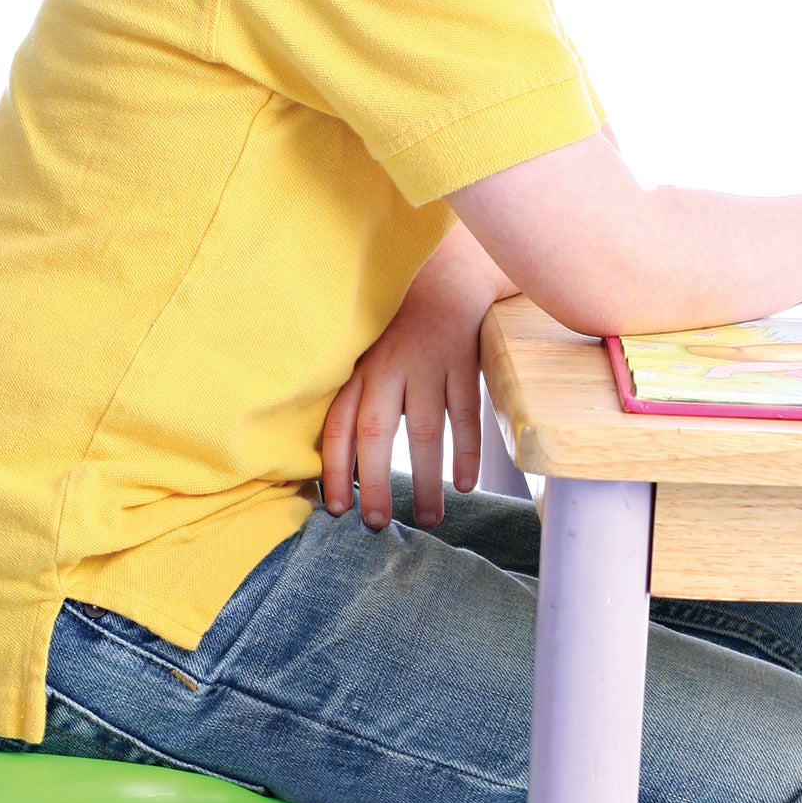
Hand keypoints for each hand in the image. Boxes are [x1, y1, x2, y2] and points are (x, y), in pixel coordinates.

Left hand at [321, 221, 512, 530]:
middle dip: (375, 484)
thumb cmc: (400, 331)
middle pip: (376, 434)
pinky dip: (466, 452)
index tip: (337, 508)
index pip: (339, 426)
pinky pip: (465, 414)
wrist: (446, 277)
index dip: (335, 469)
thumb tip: (346, 470)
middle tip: (377, 525)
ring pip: (425, 432)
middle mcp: (389, 369)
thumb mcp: (369, 358)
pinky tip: (464, 484)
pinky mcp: (464, 363)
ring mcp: (429, 366)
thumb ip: (357, 402)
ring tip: (430, 519)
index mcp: (360, 371)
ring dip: (426, 479)